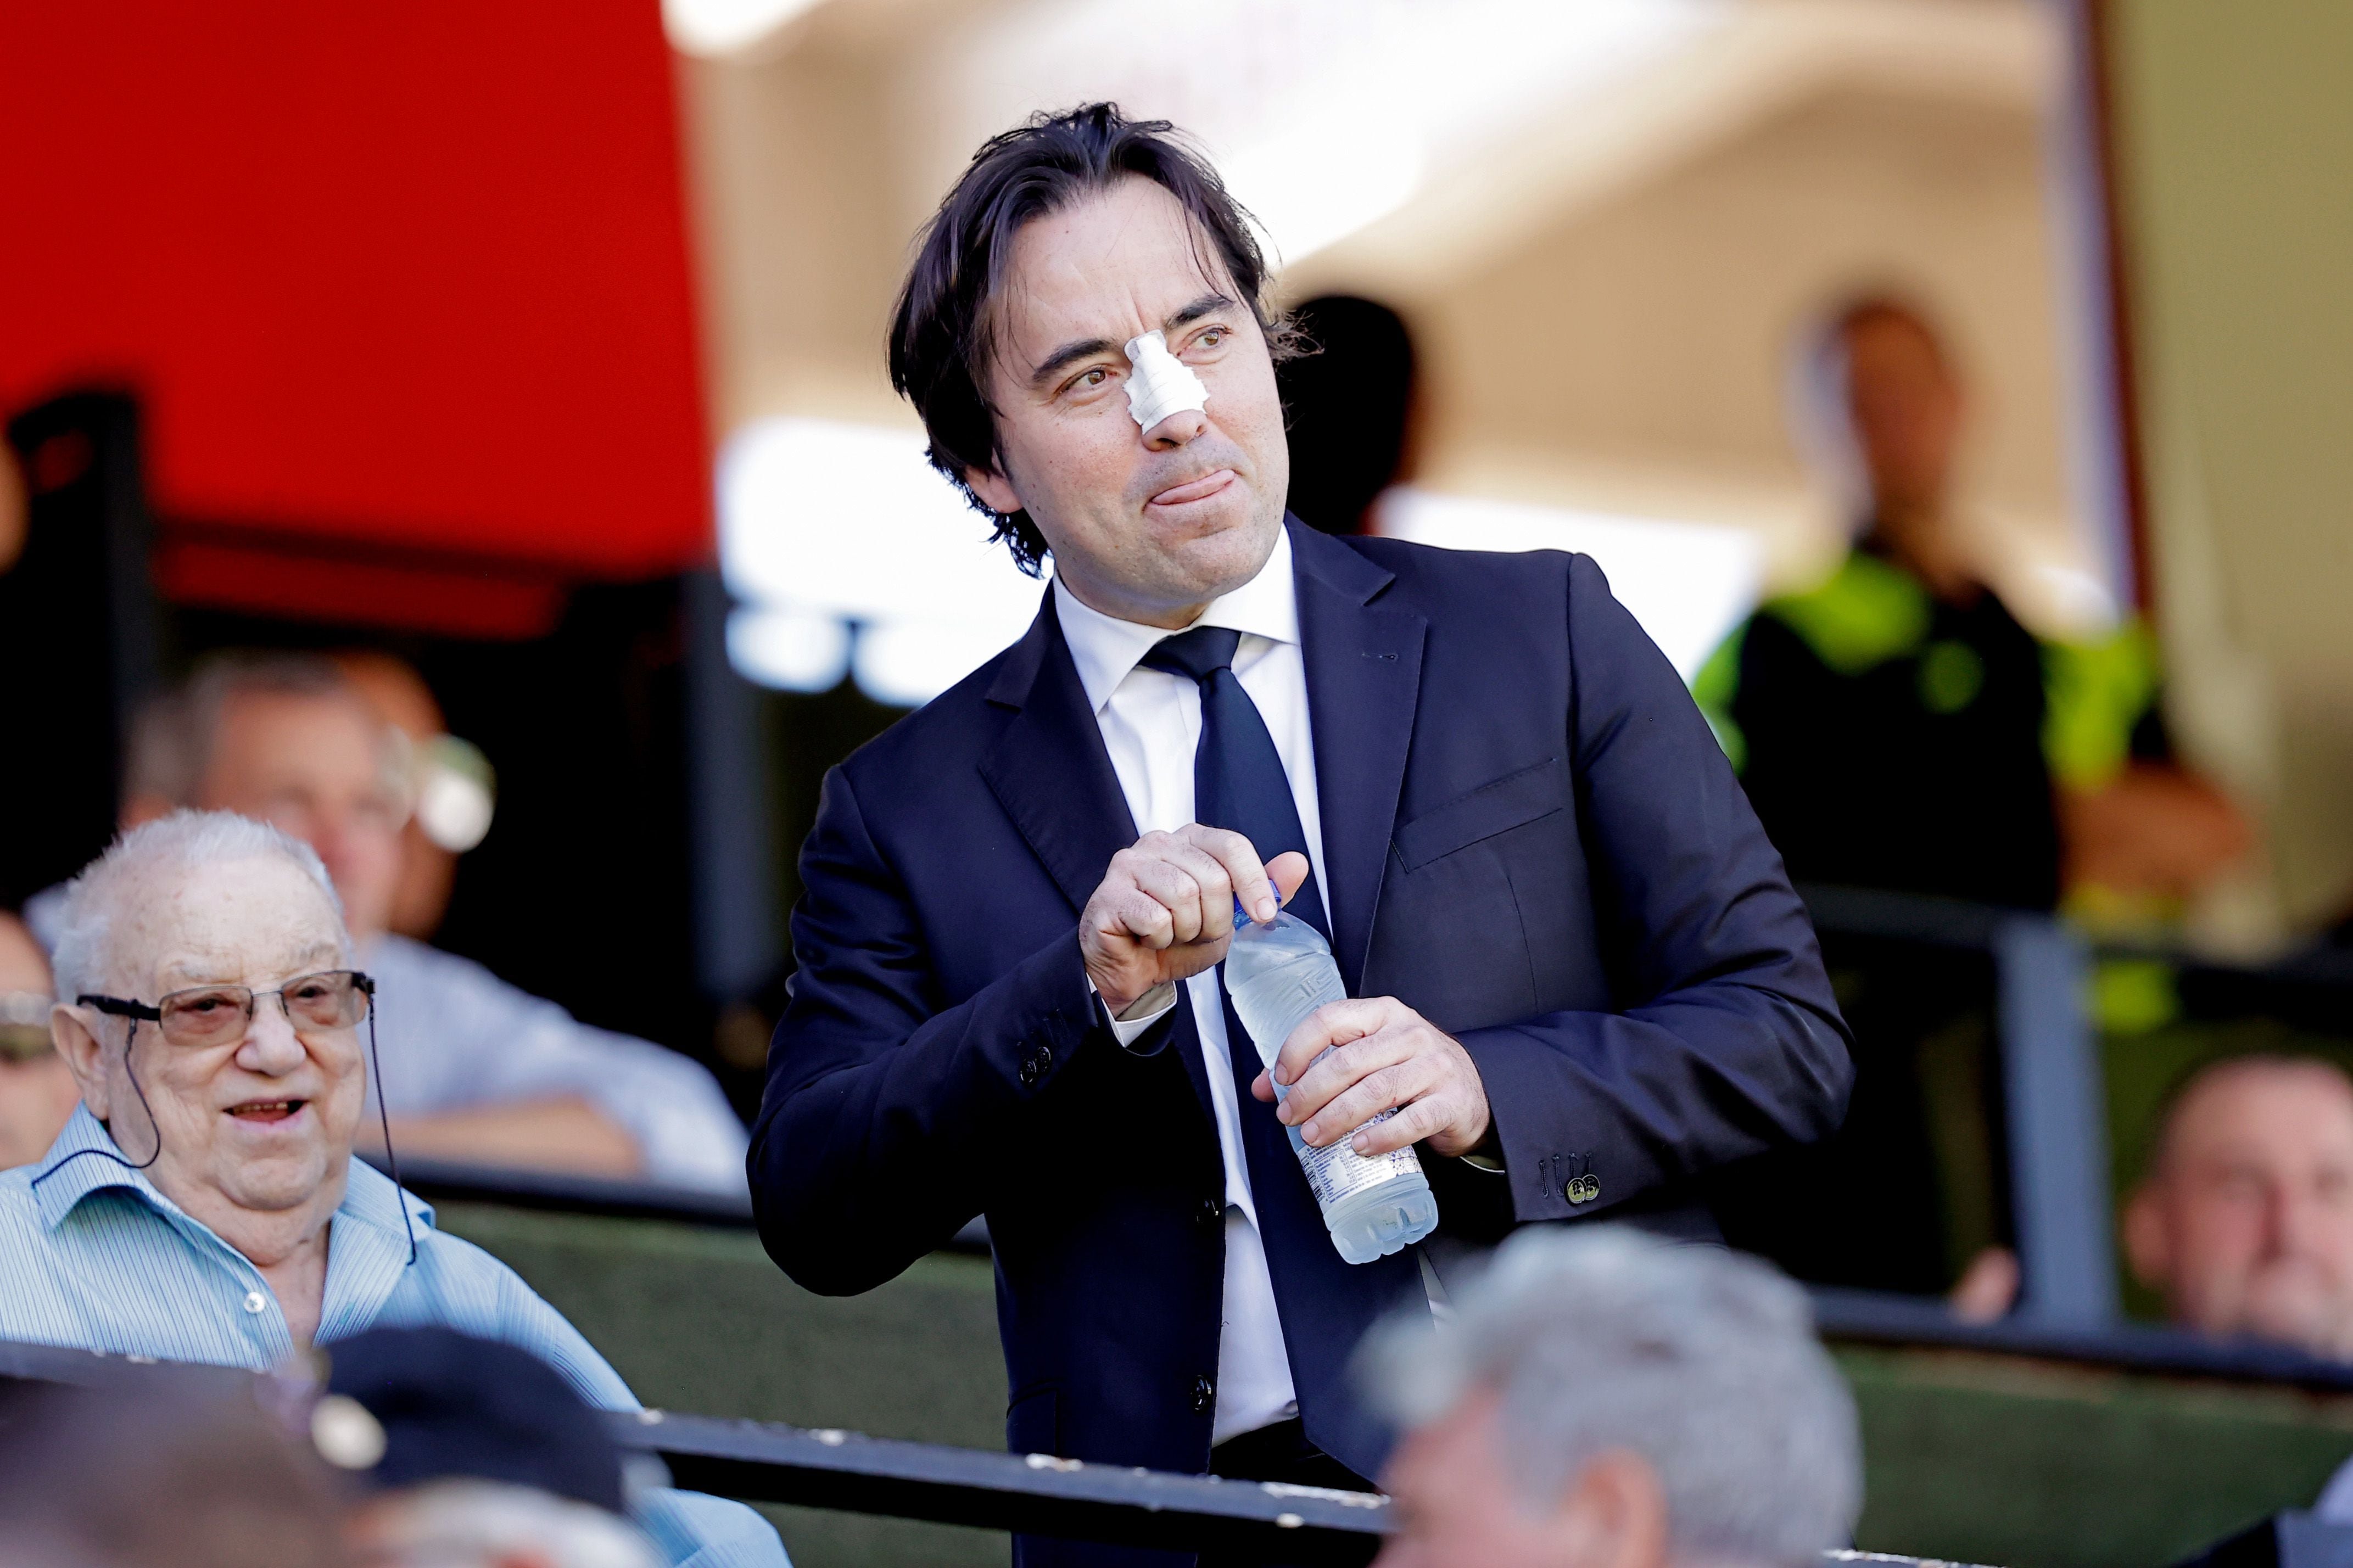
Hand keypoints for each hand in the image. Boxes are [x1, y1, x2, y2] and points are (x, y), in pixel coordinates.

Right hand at [1081, 827, 1309, 1016]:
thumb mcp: (1231, 917)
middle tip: (1199, 933)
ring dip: (1187, 931)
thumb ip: (1263, 890)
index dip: (1254, 883)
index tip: (1264, 915)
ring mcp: (1129, 864)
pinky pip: (1155, 918)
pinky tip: (1149, 939)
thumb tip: (1298, 862)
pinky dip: (1160, 940)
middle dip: (1215, 920)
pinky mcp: (1109, 894)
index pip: (1232, 846)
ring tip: (1174, 935)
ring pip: (1183, 895)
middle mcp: (1158, 842)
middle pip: (1212, 877)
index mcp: (1191, 839)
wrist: (1135, 972)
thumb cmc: (1179, 938)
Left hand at [1252, 997, 1490, 1158]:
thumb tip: (1264, 1088)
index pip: (1330, 1019)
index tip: (1280, 1078)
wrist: (1474, 1094)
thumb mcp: (1368, 1058)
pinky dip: (1382, 1136)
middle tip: (1289, 1117)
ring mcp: (1433, 1066)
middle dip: (1310, 1091)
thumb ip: (1319, 1066)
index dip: (1298, 1047)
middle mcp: (1409, 1033)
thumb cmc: (1410, 1073)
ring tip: (1313, 1137)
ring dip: (1338, 1116)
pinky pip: (1413, 1120)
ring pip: (1377, 1089)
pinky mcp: (1450, 1101)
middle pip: (1349, 1060)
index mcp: (1382, 1014)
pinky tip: (1359, 1147)